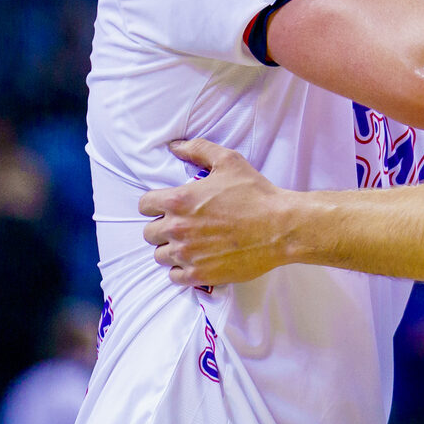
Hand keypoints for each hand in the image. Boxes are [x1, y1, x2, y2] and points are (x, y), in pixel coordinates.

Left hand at [139, 138, 297, 285]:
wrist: (280, 227)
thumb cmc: (255, 193)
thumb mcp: (229, 161)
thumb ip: (198, 150)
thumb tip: (175, 146)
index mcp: (179, 200)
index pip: (144, 205)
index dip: (155, 204)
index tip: (168, 206)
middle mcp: (177, 229)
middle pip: (149, 233)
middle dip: (163, 227)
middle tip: (183, 225)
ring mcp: (187, 254)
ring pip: (160, 256)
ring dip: (172, 249)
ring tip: (191, 243)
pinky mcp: (199, 274)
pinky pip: (174, 277)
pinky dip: (182, 269)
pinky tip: (197, 259)